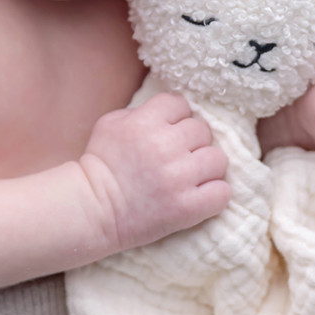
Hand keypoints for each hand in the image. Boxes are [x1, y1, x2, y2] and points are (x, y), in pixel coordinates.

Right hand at [79, 92, 230, 253]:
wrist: (92, 210)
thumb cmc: (100, 165)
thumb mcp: (110, 124)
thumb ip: (141, 112)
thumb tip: (173, 111)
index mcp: (144, 122)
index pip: (181, 104)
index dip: (177, 117)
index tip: (169, 132)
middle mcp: (164, 147)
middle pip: (202, 130)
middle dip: (192, 142)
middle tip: (179, 156)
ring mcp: (178, 178)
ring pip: (218, 159)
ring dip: (207, 166)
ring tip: (192, 175)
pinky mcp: (186, 208)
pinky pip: (222, 192)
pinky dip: (215, 193)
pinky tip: (201, 194)